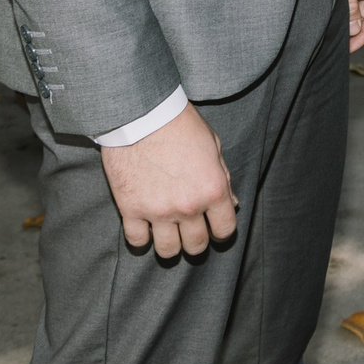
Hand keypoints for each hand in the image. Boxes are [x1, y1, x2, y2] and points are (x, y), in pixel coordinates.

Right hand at [101, 104, 235, 258]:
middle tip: (190, 231)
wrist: (142, 113)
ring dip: (170, 245)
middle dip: (196, 241)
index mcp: (212, 190)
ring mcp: (158, 211)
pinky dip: (141, 238)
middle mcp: (188, 206)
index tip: (214, 228)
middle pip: (196, 246)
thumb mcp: (213, 145)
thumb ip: (223, 177)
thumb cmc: (180, 124)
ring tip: (168, 233)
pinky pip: (137, 240)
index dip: (221, 231)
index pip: (225, 230)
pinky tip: (145, 228)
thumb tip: (232, 203)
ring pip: (168, 251)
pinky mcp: (130, 209)